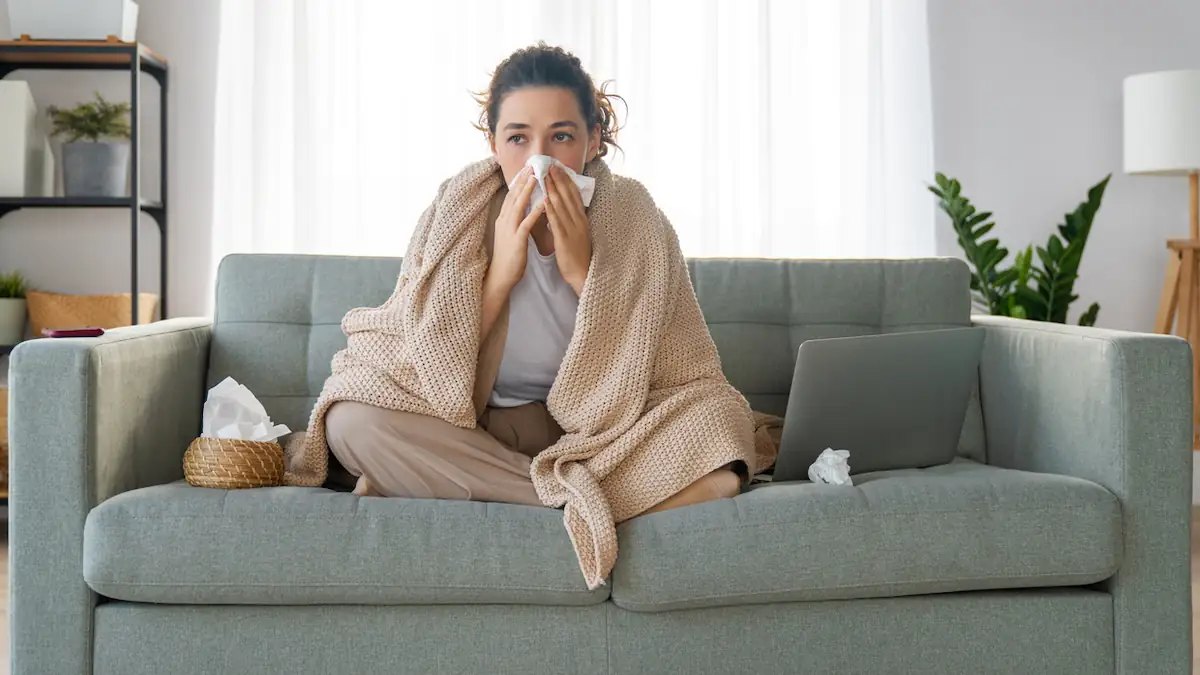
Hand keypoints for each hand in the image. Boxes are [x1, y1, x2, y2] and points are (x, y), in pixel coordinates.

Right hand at [489, 165, 544, 290]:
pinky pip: (526, 223)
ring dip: (528, 191)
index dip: (518, 182)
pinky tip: (542, 203)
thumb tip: (523, 208)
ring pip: (518, 206)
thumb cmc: (508, 257)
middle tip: (531, 165)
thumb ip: (515, 220)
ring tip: (536, 177)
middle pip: (513, 196)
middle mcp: (504, 221)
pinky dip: (534, 212)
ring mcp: (509, 230)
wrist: (500, 277)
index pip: (511, 196)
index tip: (526, 169)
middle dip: (522, 180)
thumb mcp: (510, 234)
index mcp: (503, 219)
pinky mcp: (516, 240)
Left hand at [544, 165, 591, 294]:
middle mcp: (578, 221)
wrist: (582, 274)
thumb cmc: (577, 254)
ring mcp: (572, 229)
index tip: (558, 168)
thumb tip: (561, 206)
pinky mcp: (565, 239)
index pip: (574, 195)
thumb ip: (570, 219)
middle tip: (550, 165)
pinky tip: (544, 199)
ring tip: (545, 176)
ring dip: (553, 189)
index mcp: (581, 219)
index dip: (566, 180)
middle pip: (568, 196)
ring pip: (562, 205)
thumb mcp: (576, 233)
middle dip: (559, 179)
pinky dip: (550, 209)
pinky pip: (557, 221)